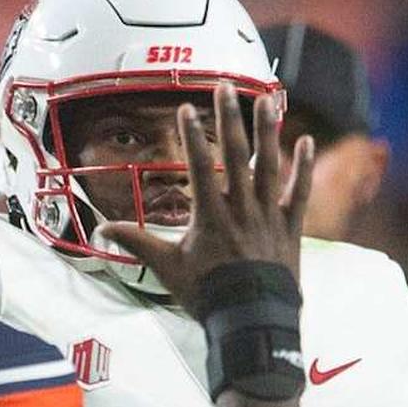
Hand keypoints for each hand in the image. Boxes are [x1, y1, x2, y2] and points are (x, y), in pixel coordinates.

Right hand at [101, 82, 315, 314]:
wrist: (252, 319)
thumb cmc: (208, 294)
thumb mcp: (167, 268)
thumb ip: (137, 242)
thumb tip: (103, 230)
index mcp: (210, 216)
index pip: (198, 166)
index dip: (191, 136)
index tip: (186, 108)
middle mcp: (241, 209)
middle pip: (235, 155)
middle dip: (229, 118)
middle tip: (225, 87)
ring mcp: (268, 215)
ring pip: (269, 165)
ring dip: (267, 131)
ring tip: (266, 99)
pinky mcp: (290, 227)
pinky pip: (298, 191)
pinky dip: (301, 167)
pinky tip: (304, 141)